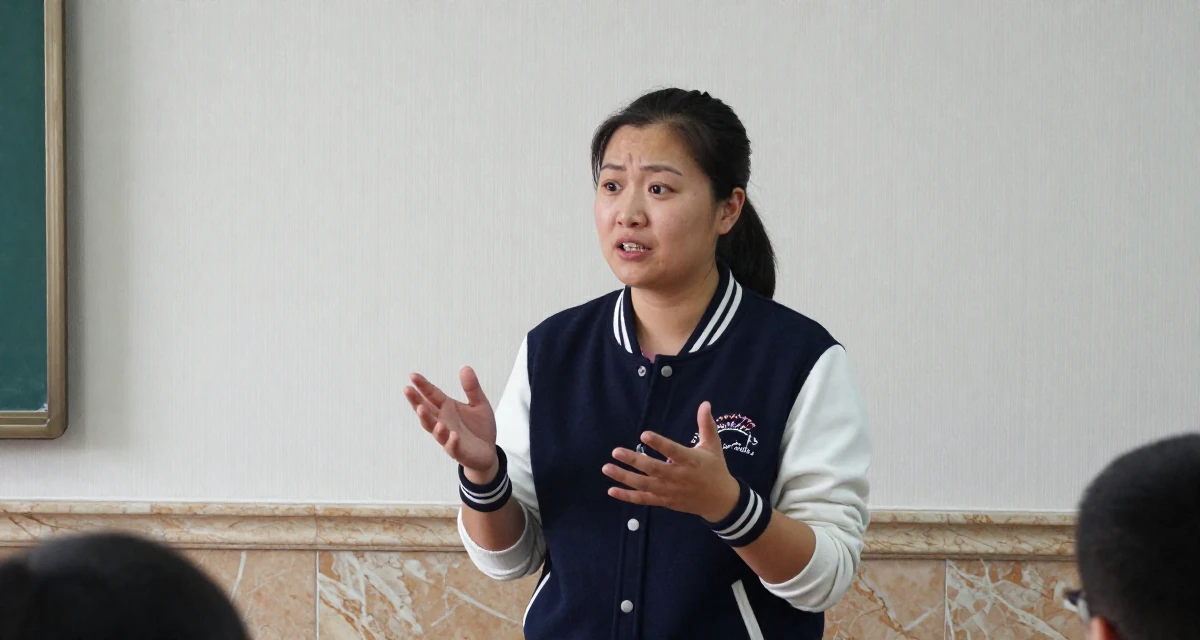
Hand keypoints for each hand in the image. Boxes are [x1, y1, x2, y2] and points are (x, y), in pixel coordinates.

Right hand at [404, 367, 498, 481]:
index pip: (432, 395)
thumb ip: (472, 388)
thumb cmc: (480, 428)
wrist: (488, 453)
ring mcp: (448, 437)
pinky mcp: (458, 450)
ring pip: (433, 429)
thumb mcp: (480, 404)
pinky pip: (452, 446)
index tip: (412, 375)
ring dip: (427, 419)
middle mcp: (443, 421)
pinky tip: (452, 434)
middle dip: (416, 401)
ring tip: (422, 409)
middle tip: (407, 389)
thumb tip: (465, 367)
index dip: (422, 385)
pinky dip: (451, 441)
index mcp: (447, 408)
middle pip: (426, 410)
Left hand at [603, 401, 740, 522]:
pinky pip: (644, 500)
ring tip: (607, 468)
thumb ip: (706, 424)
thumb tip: (705, 403)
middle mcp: (679, 477)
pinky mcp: (665, 501)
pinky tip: (611, 490)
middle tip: (616, 451)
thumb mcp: (713, 445)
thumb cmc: (715, 469)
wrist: (721, 501)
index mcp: (691, 461)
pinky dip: (628, 496)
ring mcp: (670, 491)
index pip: (673, 451)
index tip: (643, 434)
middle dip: (634, 460)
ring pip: (645, 485)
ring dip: (625, 477)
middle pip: (654, 469)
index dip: (659, 444)